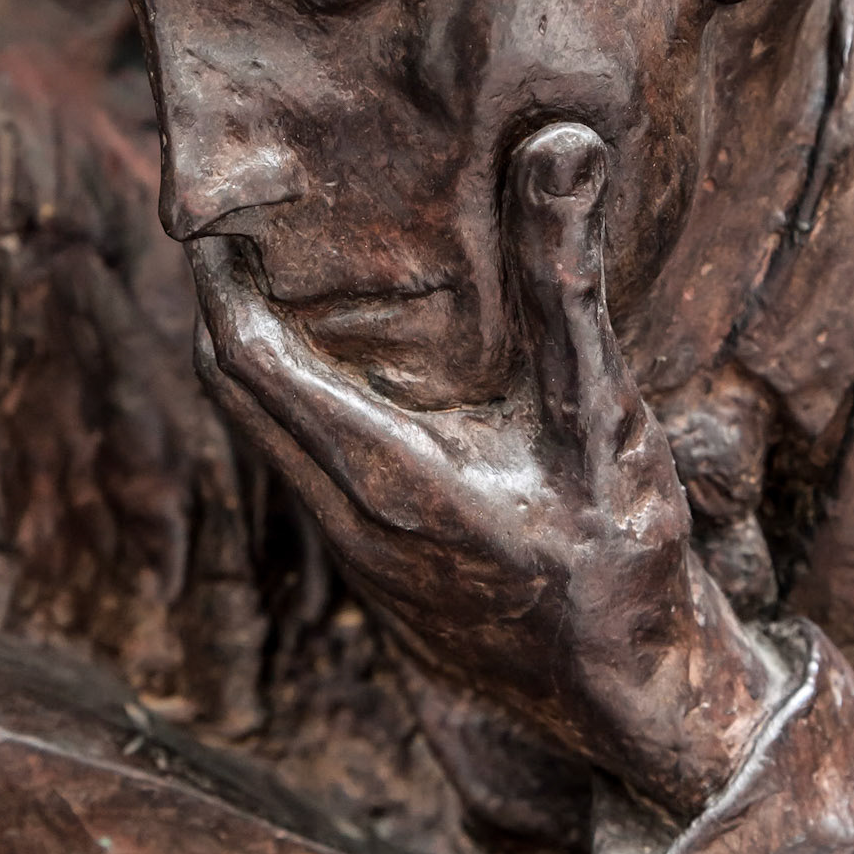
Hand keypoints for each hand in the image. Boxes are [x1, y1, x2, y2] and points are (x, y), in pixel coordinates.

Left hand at [189, 124, 781, 818]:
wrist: (635, 708)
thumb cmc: (624, 559)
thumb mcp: (602, 414)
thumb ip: (568, 281)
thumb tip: (557, 145)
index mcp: (384, 477)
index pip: (249, 360)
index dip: (219, 278)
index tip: (218, 202)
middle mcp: (346, 520)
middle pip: (234, 392)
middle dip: (220, 304)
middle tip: (236, 218)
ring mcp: (354, 557)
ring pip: (263, 435)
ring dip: (252, 355)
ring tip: (276, 271)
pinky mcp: (375, 576)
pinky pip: (300, 471)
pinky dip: (292, 403)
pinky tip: (348, 367)